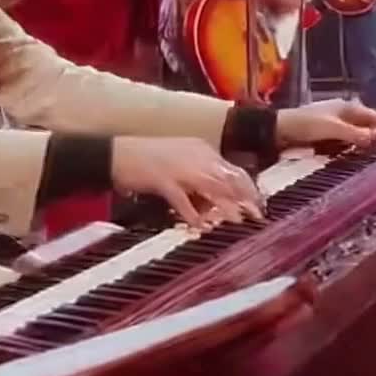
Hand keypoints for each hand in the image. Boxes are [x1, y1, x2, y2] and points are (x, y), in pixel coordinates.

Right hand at [111, 136, 264, 229]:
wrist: (116, 153)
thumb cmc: (147, 161)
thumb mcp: (180, 165)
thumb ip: (198, 183)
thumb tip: (214, 207)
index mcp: (201, 149)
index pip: (233, 169)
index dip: (248, 188)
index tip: (259, 205)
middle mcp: (195, 155)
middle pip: (227, 178)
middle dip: (245, 199)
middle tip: (256, 218)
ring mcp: (178, 167)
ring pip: (211, 187)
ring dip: (226, 206)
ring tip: (237, 223)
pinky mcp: (162, 179)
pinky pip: (182, 199)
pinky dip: (192, 213)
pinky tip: (199, 226)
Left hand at [275, 98, 375, 151]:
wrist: (277, 129)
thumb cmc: (304, 125)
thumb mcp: (331, 129)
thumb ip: (355, 134)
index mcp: (350, 108)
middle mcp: (347, 113)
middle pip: (374, 125)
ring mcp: (339, 122)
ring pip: (364, 133)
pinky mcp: (331, 133)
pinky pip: (353, 139)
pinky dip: (362, 146)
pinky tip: (366, 154)